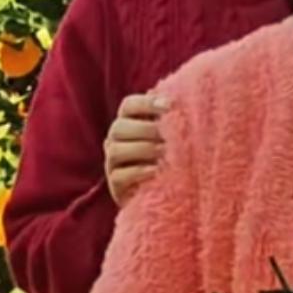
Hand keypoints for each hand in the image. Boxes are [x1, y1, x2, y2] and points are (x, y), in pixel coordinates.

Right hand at [104, 91, 166, 208]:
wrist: (163, 193)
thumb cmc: (168, 157)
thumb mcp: (170, 136)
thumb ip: (170, 119)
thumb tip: (180, 98)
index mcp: (128, 122)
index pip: (129, 105)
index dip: (147, 103)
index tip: (170, 106)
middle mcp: (115, 139)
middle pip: (119, 127)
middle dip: (146, 129)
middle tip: (169, 136)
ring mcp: (112, 163)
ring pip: (116, 150)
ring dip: (142, 149)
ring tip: (164, 153)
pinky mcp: (115, 185)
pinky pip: (119, 176)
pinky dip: (138, 172)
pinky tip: (156, 171)